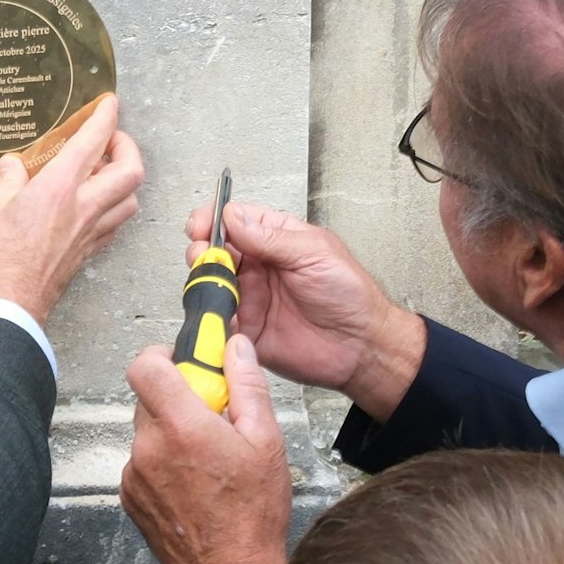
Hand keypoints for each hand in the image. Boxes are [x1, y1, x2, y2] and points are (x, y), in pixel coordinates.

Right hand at [0, 96, 145, 324]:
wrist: (11, 303)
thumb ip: (8, 180)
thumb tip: (13, 166)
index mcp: (60, 187)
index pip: (94, 141)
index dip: (106, 117)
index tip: (109, 103)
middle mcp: (84, 206)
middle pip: (131, 170)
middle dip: (127, 148)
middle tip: (109, 141)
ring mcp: (92, 231)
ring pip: (130, 199)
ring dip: (124, 179)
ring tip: (104, 172)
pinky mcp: (90, 251)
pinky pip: (116, 223)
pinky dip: (114, 207)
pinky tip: (96, 204)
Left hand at [123, 330, 293, 563]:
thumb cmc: (253, 513)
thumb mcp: (266, 440)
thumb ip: (246, 385)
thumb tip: (235, 346)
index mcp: (182, 426)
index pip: (144, 366)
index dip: (162, 356)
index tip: (184, 362)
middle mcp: (148, 447)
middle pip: (148, 397)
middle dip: (177, 399)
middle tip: (211, 418)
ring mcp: (134, 475)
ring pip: (146, 431)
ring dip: (170, 433)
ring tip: (206, 461)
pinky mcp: (129, 497)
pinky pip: (141, 461)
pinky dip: (162, 462)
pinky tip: (192, 484)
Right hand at [205, 200, 423, 417]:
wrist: (361, 345)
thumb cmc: (350, 295)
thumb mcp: (314, 253)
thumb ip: (271, 237)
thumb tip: (234, 218)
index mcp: (277, 240)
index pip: (235, 221)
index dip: (214, 219)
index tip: (202, 225)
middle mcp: (260, 268)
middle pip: (216, 250)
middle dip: (202, 248)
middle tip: (204, 254)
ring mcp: (251, 298)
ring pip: (211, 284)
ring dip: (203, 280)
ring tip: (210, 281)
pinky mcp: (247, 330)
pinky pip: (218, 321)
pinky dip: (210, 316)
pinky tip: (217, 310)